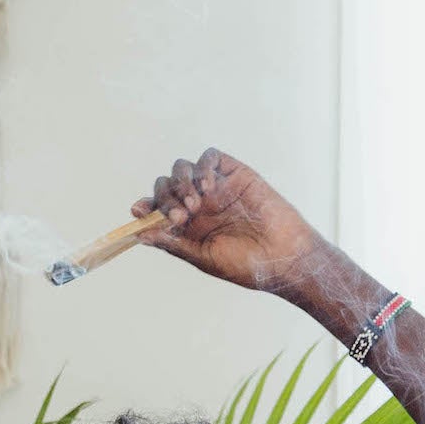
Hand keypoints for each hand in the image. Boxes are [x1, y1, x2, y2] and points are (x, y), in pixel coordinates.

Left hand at [132, 149, 323, 293]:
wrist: (285, 257)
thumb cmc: (248, 266)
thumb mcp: (205, 258)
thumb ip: (174, 244)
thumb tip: (140, 235)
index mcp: (189, 227)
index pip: (157, 208)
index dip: (146, 206)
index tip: (139, 210)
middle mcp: (199, 205)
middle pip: (166, 186)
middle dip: (166, 198)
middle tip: (181, 216)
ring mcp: (216, 188)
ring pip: (183, 169)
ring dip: (181, 182)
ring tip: (195, 204)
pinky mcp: (235, 174)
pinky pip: (210, 157)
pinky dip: (203, 167)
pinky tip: (209, 187)